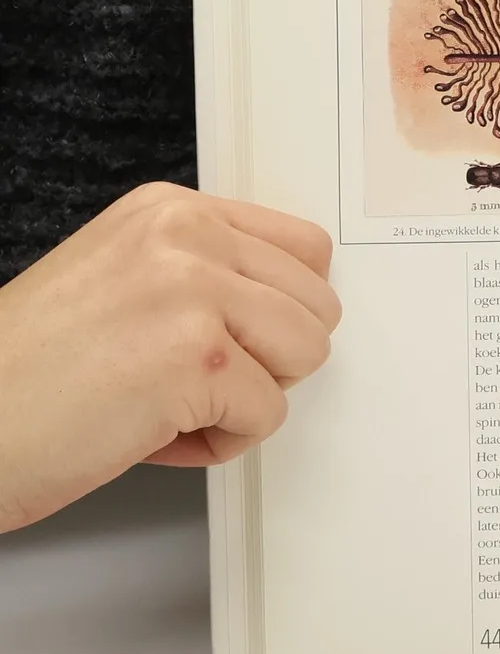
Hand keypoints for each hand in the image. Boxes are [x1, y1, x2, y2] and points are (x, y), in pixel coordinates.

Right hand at [0, 184, 340, 532]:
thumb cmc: (30, 374)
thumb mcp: (122, 281)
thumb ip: (205, 274)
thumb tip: (292, 307)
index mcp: (170, 210)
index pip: (305, 249)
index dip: (278, 313)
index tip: (227, 338)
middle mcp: (185, 236)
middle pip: (317, 306)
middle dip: (267, 359)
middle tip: (186, 381)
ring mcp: (193, 291)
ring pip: (306, 355)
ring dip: (248, 399)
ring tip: (169, 403)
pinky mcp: (196, 358)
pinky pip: (269, 414)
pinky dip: (219, 443)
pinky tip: (150, 433)